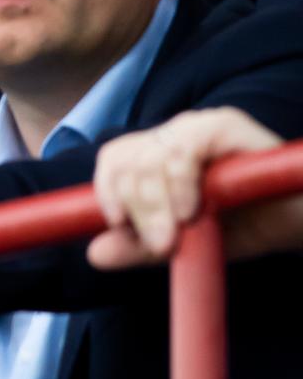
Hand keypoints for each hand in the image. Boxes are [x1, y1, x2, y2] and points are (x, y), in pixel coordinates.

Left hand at [89, 108, 302, 268]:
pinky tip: (192, 210)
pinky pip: (183, 148)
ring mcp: (196, 127)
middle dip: (137, 208)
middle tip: (160, 244)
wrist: (295, 222)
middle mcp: (172, 136)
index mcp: (157, 156)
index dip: (107, 190)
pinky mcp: (224, 124)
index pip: (114, 160)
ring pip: (150, 156)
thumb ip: (142, 248)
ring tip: (176, 233)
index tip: (116, 225)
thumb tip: (95, 254)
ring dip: (156, 202)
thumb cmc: (244, 226)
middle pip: (128, 161)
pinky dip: (180, 182)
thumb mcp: (186, 243)